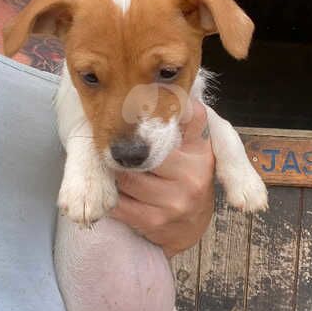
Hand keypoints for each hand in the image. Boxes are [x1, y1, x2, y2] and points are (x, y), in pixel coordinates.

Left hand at [110, 101, 214, 257]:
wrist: (190, 227)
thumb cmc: (185, 176)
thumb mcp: (192, 147)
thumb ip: (184, 120)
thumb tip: (169, 83)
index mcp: (201, 150)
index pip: (186, 117)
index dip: (162, 107)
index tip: (143, 94)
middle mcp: (194, 173)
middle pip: (143, 150)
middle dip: (127, 150)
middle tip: (116, 145)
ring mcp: (176, 200)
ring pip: (126, 176)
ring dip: (114, 173)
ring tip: (116, 170)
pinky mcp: (156, 221)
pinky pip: (118, 202)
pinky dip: (110, 195)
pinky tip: (114, 190)